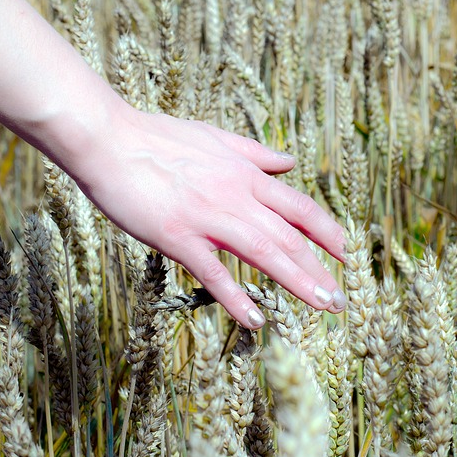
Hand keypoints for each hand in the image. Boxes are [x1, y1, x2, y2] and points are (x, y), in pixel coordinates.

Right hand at [72, 104, 346, 327]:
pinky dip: (237, 297)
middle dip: (320, 269)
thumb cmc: (157, 137)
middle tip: (340, 300)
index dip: (327, 232)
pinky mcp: (177, 236)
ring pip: (264, 252)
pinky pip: (214, 272)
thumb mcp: (215, 137)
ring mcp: (207, 217)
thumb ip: (254, 152)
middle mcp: (235, 195)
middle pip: (289, 236)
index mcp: (244, 174)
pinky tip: (256, 320)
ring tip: (321, 307)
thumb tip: (289, 160)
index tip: (347, 253)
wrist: (109, 140)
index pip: (298, 207)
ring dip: (298, 281)